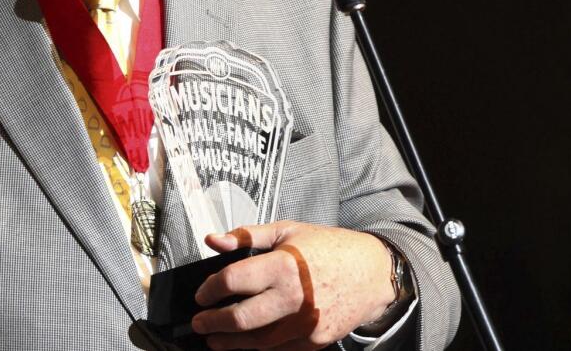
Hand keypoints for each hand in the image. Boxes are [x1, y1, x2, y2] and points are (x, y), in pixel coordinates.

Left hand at [190, 221, 393, 349]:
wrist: (371, 273)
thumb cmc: (328, 248)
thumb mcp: (287, 231)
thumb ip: (246, 236)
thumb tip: (213, 240)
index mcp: (284, 265)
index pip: (232, 281)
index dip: (209, 290)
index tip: (201, 294)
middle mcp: (293, 297)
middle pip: (240, 318)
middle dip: (212, 323)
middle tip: (199, 323)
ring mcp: (305, 323)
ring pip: (257, 341)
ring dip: (231, 342)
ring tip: (216, 340)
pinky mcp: (314, 340)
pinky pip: (279, 349)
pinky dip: (259, 347)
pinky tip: (247, 342)